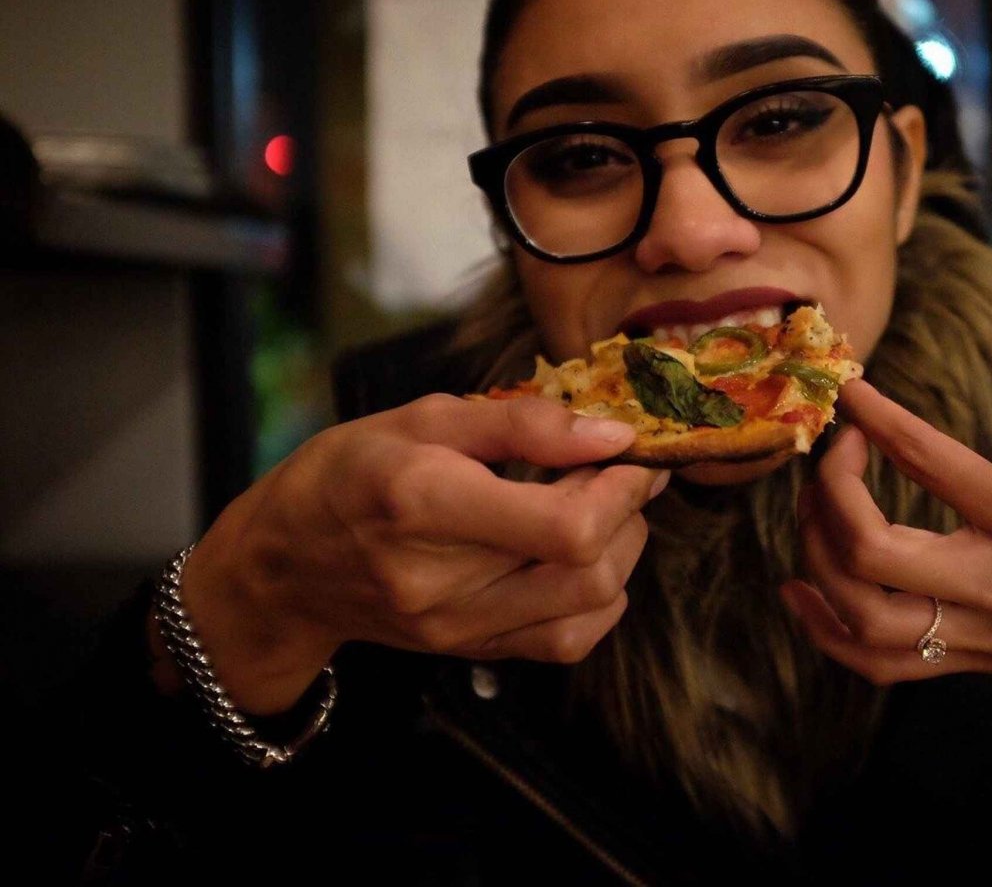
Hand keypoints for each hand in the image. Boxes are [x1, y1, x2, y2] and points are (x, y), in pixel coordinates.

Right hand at [175, 395, 666, 713]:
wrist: (284, 564)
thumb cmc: (352, 472)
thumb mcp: (425, 417)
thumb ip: (525, 423)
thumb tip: (614, 434)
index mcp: (426, 503)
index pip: (567, 526)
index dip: (621, 488)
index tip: (627, 452)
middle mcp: (442, 580)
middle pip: (590, 568)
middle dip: (629, 512)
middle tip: (617, 471)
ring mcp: (456, 628)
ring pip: (591, 607)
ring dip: (622, 552)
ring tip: (603, 508)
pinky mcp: (469, 652)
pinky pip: (567, 640)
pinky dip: (600, 596)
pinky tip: (583, 556)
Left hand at [785, 379, 991, 724]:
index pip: (935, 468)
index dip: (882, 423)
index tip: (853, 391)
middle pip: (874, 556)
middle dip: (830, 494)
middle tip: (836, 449)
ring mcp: (987, 635)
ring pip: (865, 621)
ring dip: (818, 560)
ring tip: (812, 506)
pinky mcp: (981, 660)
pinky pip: (882, 665)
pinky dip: (828, 633)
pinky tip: (802, 590)